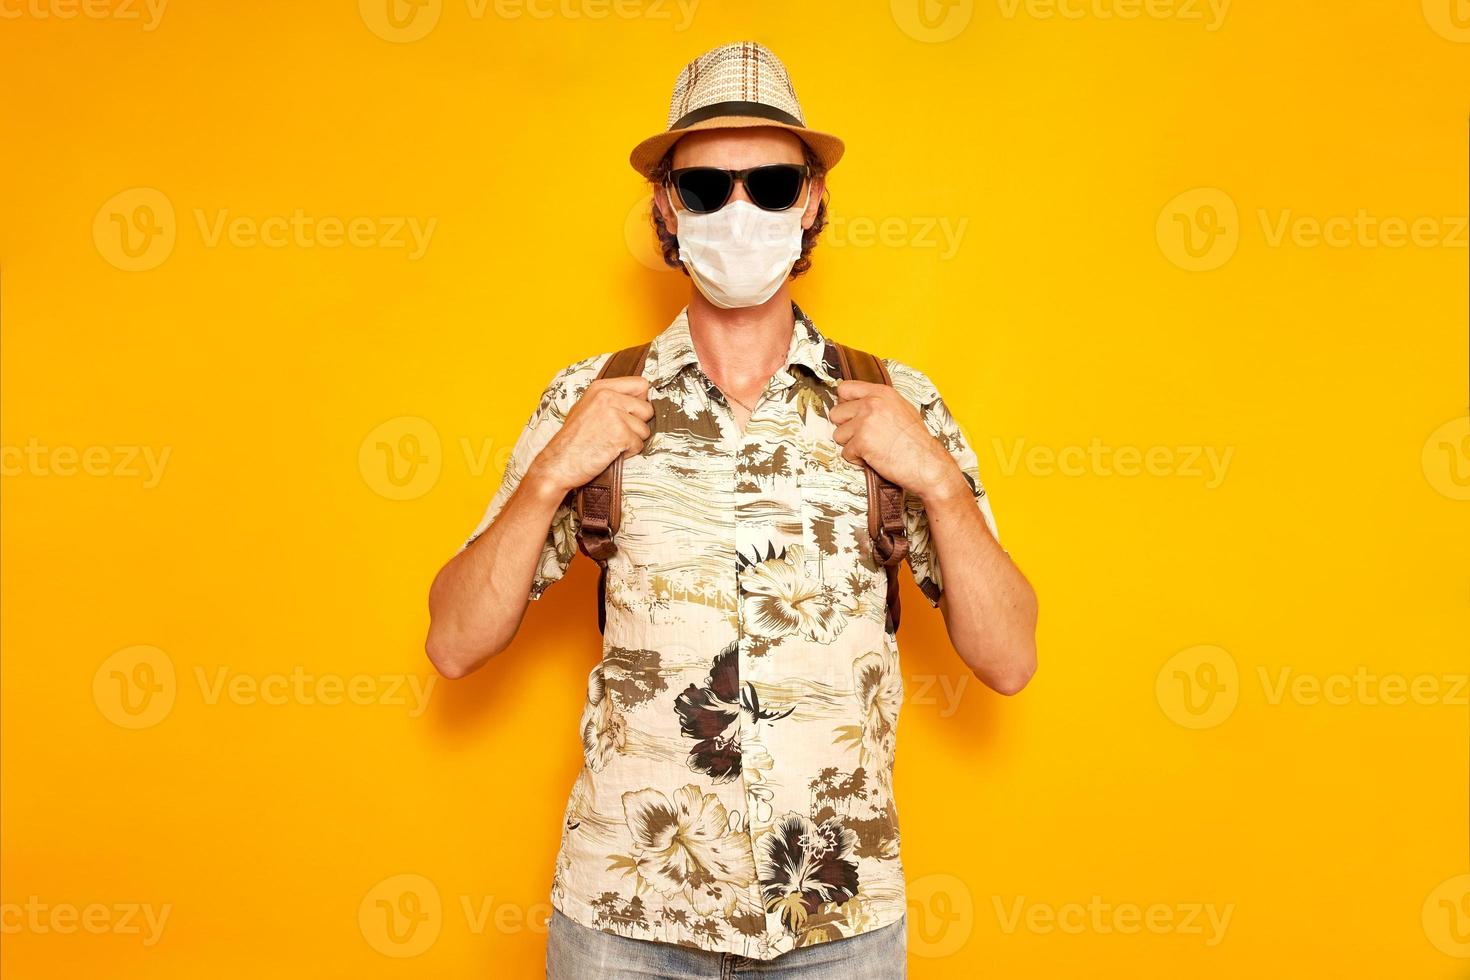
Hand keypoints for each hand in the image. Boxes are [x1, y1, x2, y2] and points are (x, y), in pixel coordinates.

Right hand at [528, 375, 653, 495]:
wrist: (558, 463)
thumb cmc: (571, 441)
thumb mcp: (587, 408)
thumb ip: (611, 400)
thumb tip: (638, 399)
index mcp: (601, 388)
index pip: (641, 384)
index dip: (640, 402)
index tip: (630, 413)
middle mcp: (608, 396)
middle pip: (647, 408)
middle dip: (637, 424)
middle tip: (616, 433)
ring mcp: (615, 414)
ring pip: (644, 429)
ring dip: (632, 440)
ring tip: (610, 443)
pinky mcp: (620, 434)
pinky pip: (639, 445)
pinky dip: (628, 452)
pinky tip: (610, 452)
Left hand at [829, 380, 965, 501]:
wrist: (928, 464)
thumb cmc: (917, 442)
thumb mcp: (901, 409)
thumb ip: (878, 403)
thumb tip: (856, 404)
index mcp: (881, 392)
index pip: (845, 388)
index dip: (844, 403)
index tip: (850, 415)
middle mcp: (872, 403)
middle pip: (836, 413)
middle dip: (846, 427)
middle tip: (863, 436)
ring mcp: (865, 422)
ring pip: (838, 434)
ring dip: (851, 445)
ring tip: (871, 448)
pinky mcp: (862, 442)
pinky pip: (845, 452)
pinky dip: (856, 459)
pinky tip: (873, 458)